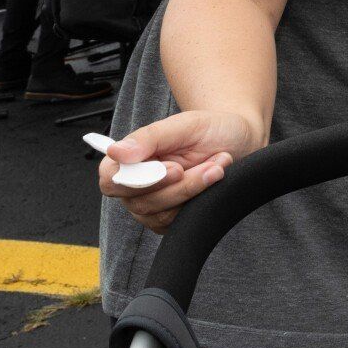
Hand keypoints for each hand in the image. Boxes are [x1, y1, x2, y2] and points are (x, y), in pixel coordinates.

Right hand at [97, 109, 260, 233]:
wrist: (237, 141)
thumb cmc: (207, 130)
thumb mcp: (183, 125)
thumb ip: (148, 138)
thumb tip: (115, 152)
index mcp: (127, 160)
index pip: (110, 180)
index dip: (138, 179)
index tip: (174, 168)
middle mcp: (134, 186)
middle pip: (140, 202)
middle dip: (179, 186)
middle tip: (209, 166)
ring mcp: (152, 206)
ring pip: (162, 214)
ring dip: (195, 190)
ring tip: (218, 166)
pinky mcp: (171, 220)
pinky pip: (179, 222)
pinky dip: (201, 202)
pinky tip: (216, 180)